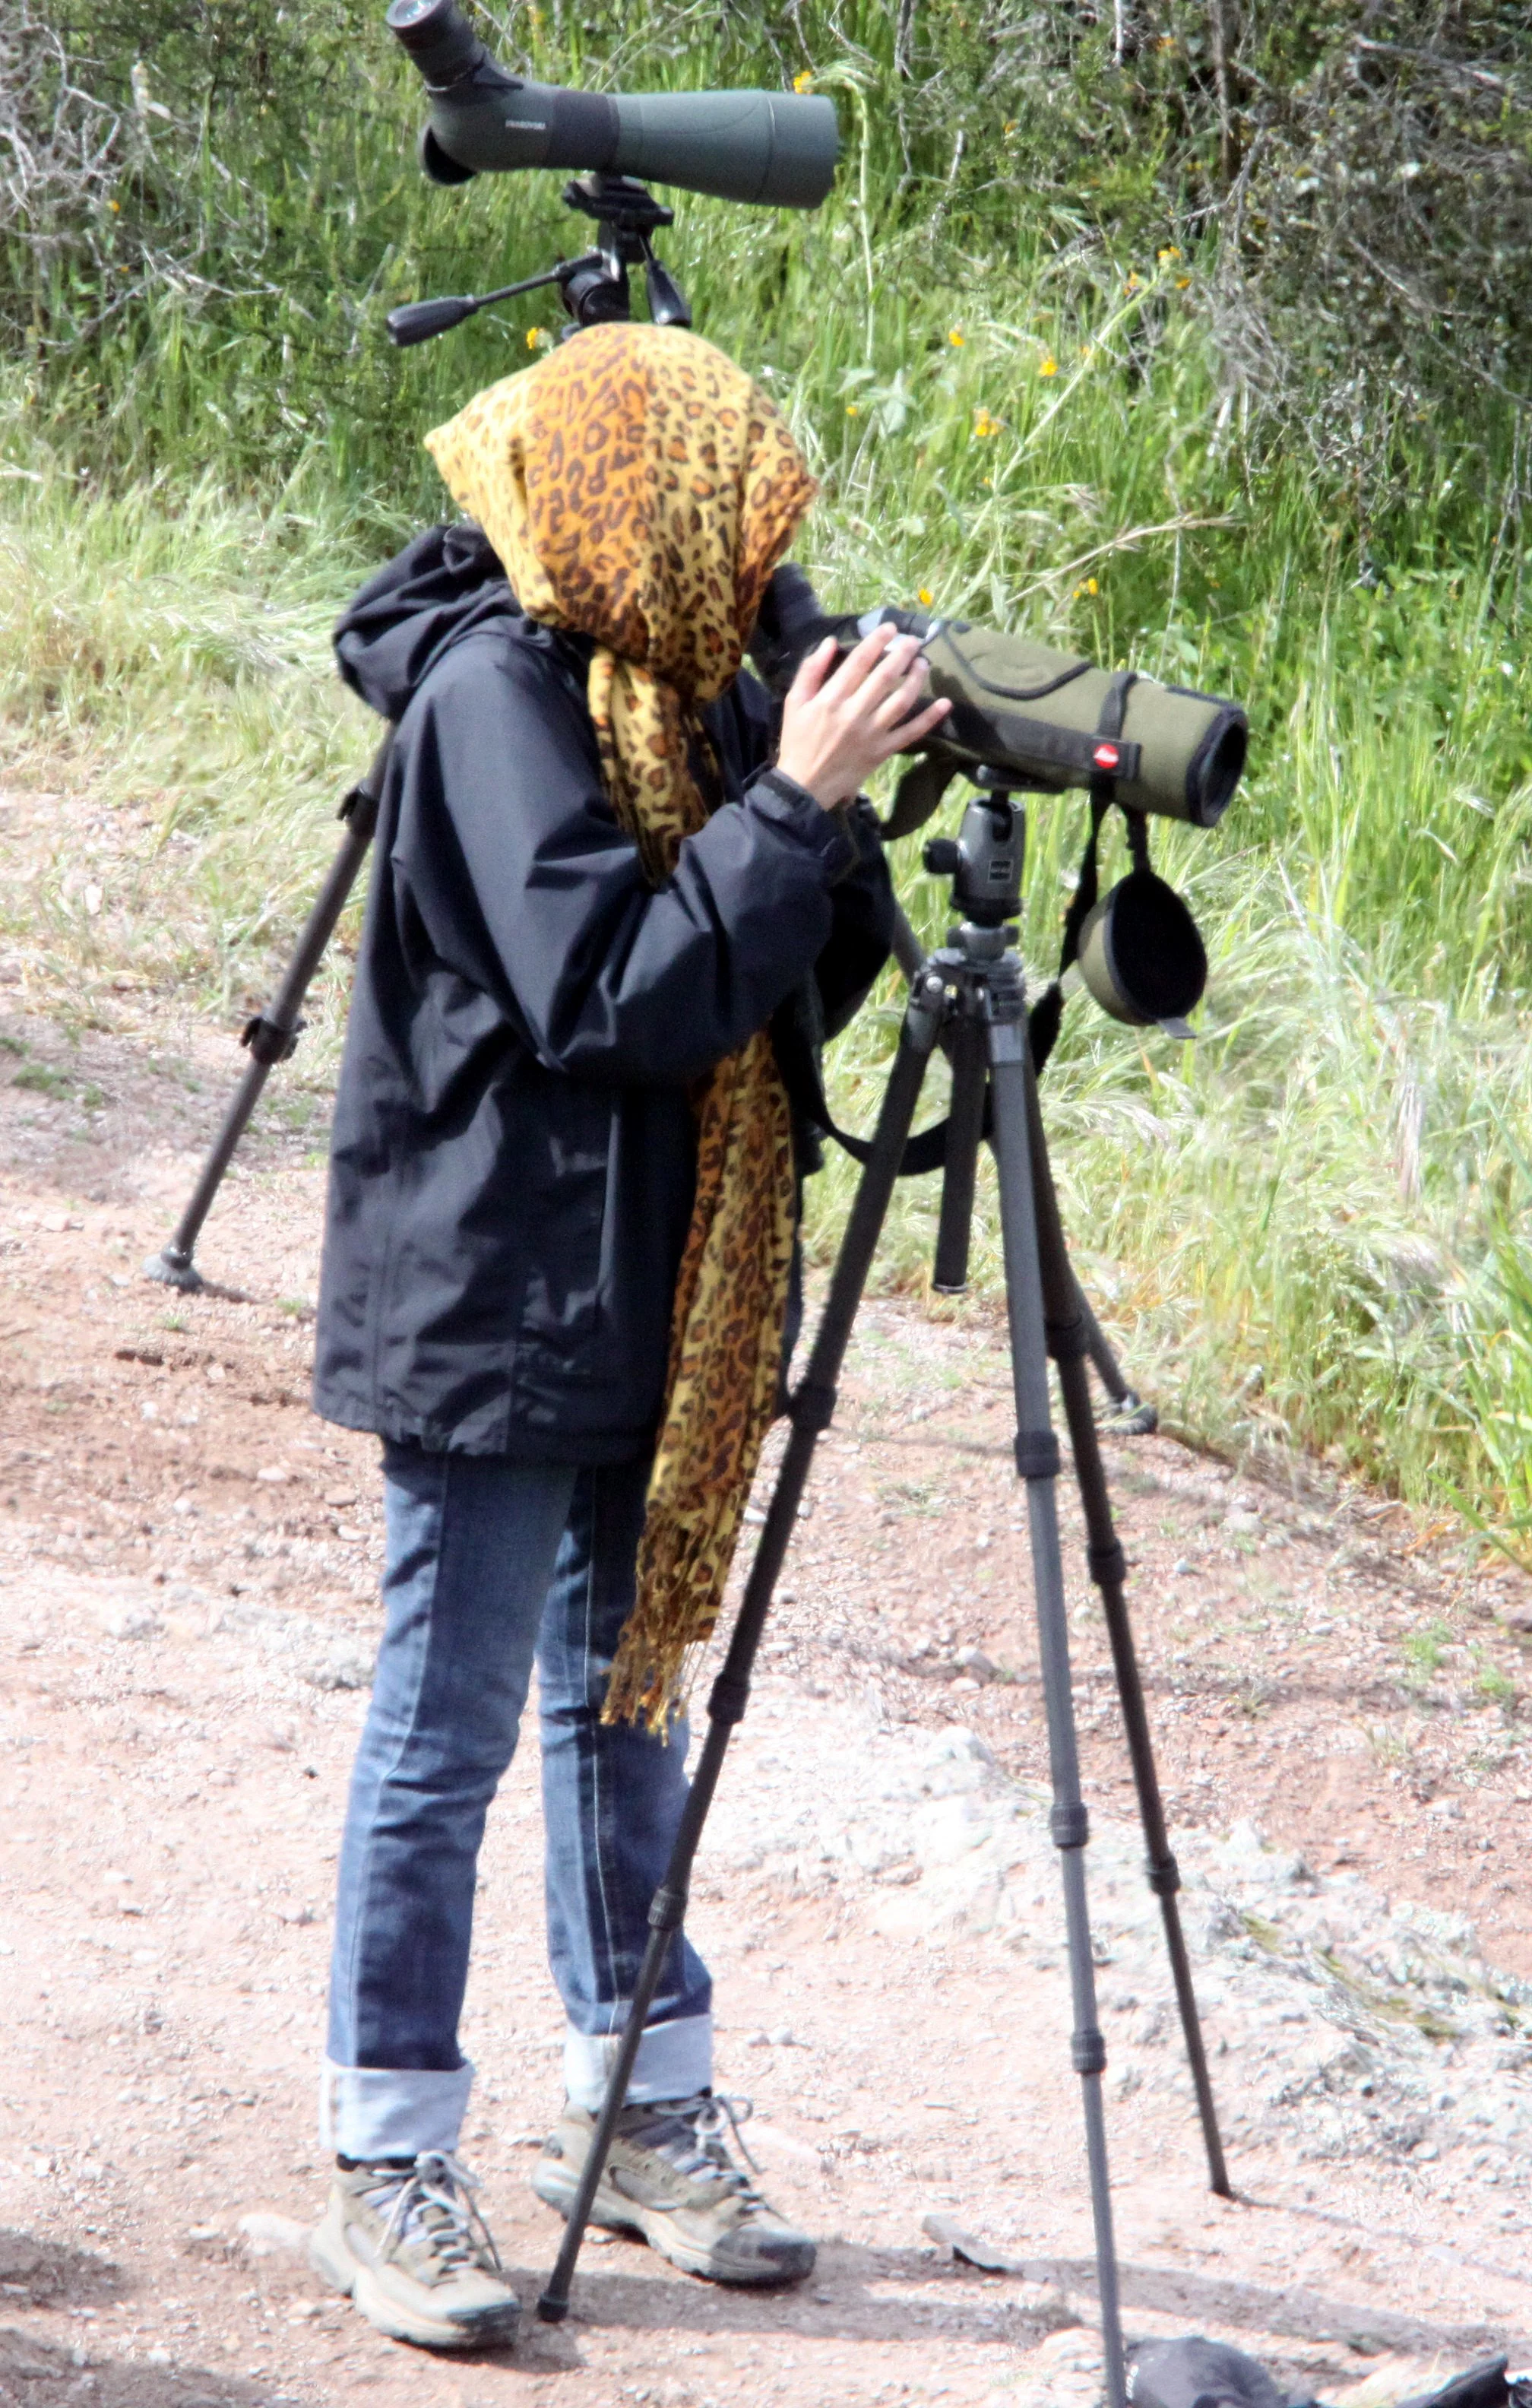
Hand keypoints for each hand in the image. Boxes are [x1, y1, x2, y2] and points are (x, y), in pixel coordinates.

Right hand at [775, 623, 951, 809]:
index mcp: (831, 698)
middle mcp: (854, 713)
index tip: (890, 628)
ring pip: (901, 700)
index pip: (859, 661)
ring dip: (916, 679)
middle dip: (902, 654)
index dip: (877, 640)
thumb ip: (811, 670)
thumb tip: (831, 642)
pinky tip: (944, 704)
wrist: (804, 786)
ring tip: (924, 664)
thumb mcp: (795, 703)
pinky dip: (929, 718)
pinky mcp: (882, 751)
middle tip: (913, 641)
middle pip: (885, 676)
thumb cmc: (797, 742)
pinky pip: (910, 733)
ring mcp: (871, 733)